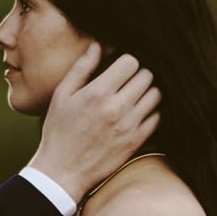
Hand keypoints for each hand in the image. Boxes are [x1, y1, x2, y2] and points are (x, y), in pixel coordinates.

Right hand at [28, 43, 160, 200]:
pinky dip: (151, 111)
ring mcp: (130, 125)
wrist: (63, 171)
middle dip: (139, 73)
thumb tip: (98, 45)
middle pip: (147, 75)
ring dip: (147, 91)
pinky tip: (138, 112)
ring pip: (156, 95)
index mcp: (98, 92)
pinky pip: (157, 117)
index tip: (120, 67)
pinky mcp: (137, 141)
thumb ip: (82, 68)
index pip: (130, 62)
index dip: (126, 61)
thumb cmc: (59, 130)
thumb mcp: (62, 95)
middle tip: (128, 80)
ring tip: (134, 94)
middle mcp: (117, 107)